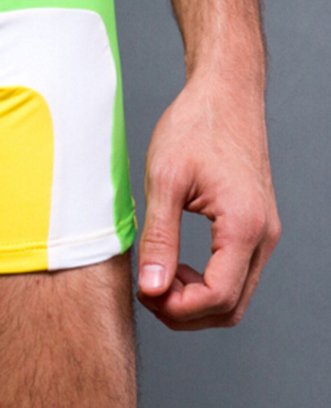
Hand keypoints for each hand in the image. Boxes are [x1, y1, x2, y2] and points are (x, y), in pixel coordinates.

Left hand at [136, 76, 279, 329]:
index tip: (143, 291)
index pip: (218, 298)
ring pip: (235, 296)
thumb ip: (159, 239)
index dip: (176, 308)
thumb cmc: (196, 127)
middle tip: (146, 290)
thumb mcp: (164, 181)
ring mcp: (263, 233)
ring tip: (156, 277)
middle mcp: (263, 236)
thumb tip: (153, 287)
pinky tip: (174, 264)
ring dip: (194, 301)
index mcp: (244, 226)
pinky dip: (205, 283)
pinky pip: (235, 274)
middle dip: (185, 312)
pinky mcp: (254, 228)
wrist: (224, 94)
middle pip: (231, 308)